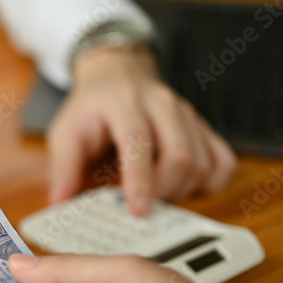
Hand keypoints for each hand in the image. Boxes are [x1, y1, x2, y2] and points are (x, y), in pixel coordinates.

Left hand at [48, 47, 236, 214]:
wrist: (116, 73)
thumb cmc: (90, 108)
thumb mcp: (65, 132)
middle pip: (180, 153)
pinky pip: (223, 158)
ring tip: (157, 197)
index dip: (141, 179)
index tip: (139, 209)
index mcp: (123, 102)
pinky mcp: (203, 125)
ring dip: (183, 190)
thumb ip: (63, 169)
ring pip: (202, 160)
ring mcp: (187, 113)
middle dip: (165, 190)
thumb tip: (59, 206)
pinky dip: (211, 182)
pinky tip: (188, 188)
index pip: (138, 141)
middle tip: (144, 208)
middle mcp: (161, 103)